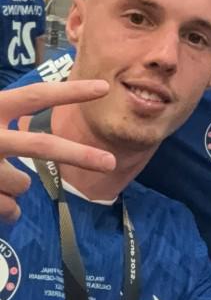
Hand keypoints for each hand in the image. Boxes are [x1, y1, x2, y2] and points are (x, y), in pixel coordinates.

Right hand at [0, 80, 116, 220]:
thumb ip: (3, 116)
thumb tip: (26, 124)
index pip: (36, 97)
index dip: (70, 92)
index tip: (102, 87)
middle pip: (43, 145)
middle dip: (79, 154)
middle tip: (110, 163)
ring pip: (21, 185)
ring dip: (12, 189)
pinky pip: (10, 212)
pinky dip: (5, 212)